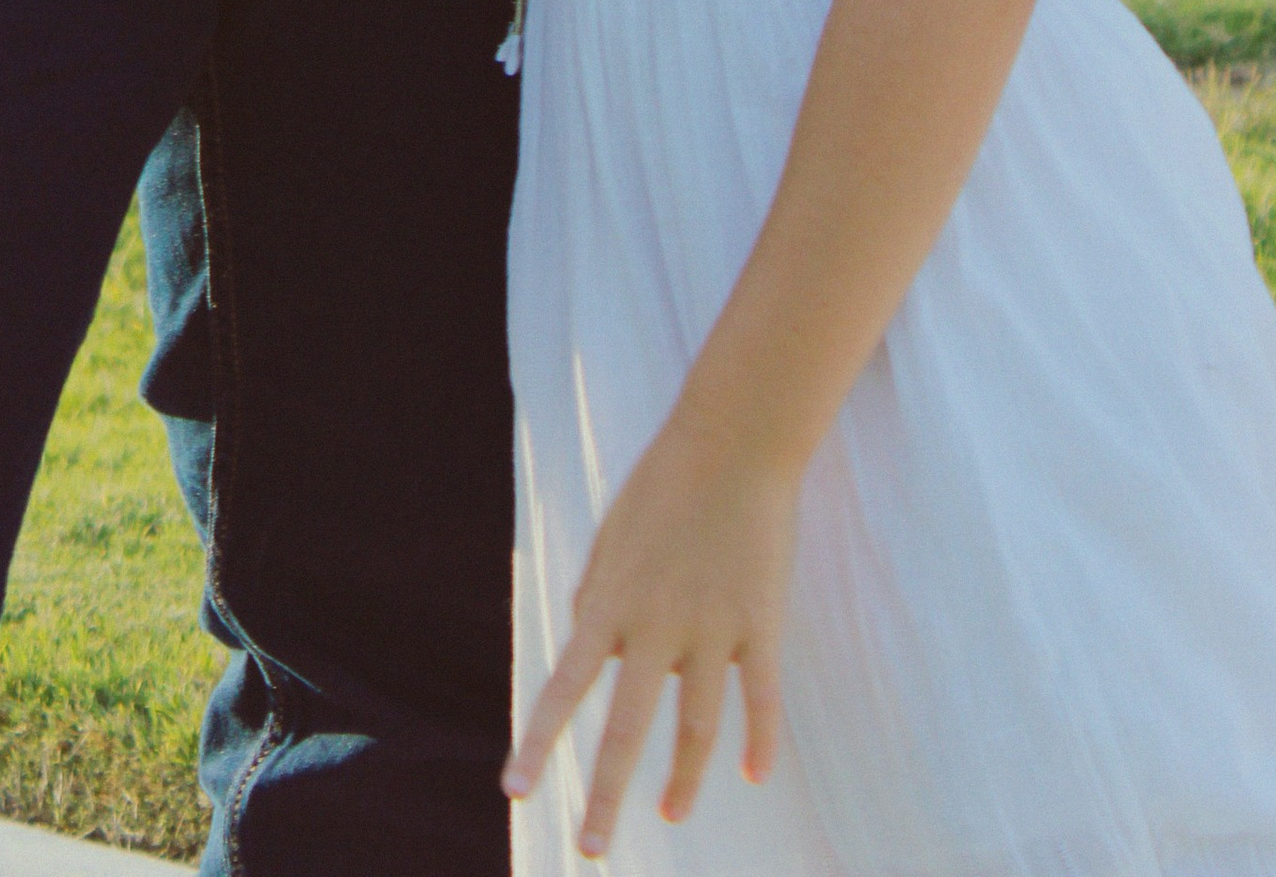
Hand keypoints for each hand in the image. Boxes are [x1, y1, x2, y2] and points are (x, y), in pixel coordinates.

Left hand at [505, 408, 797, 855]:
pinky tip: (755, 775)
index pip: (562, 687)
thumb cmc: (665, 484)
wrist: (733, 439)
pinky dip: (759, 741)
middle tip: (590, 850)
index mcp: (608, 603)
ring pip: (696, 728)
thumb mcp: (612, 537)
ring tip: (672, 814)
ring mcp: (710, 628)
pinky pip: (760, 698)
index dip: (537, 742)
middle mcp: (653, 625)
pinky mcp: (760, 622)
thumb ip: (595, 594)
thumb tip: (585, 645)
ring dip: (683, 780)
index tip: (515, 792)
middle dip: (605, 794)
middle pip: (625, 727)